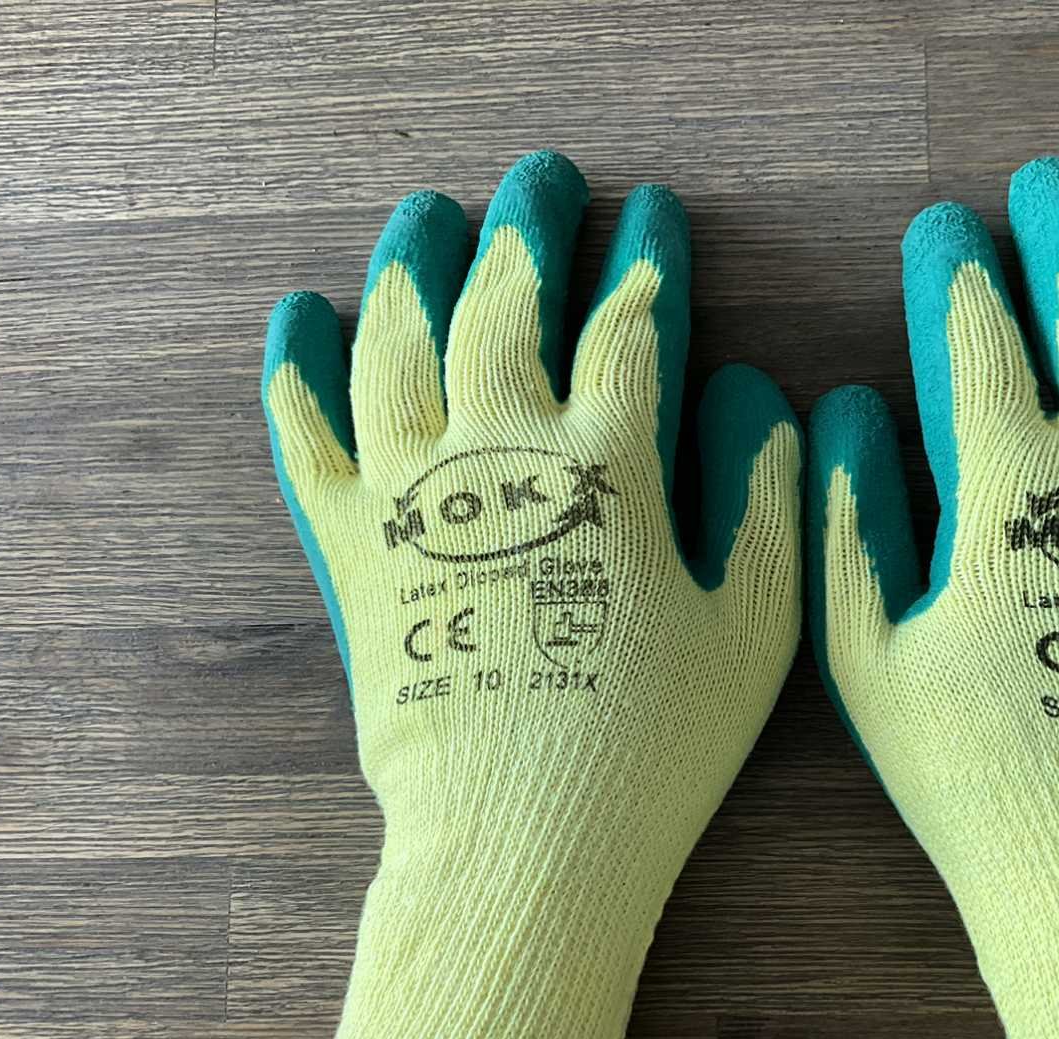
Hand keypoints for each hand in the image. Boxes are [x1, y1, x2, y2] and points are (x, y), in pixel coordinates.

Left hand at [262, 151, 800, 1038]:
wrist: (521, 838)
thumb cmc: (652, 745)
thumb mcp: (751, 630)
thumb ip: (763, 503)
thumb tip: (758, 398)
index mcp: (608, 466)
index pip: (629, 323)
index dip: (646, 259)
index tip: (654, 216)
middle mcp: (501, 452)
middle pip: (505, 302)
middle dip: (527, 227)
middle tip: (540, 180)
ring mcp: (412, 492)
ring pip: (398, 340)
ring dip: (412, 264)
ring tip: (424, 218)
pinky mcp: (348, 547)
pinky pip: (307, 437)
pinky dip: (296, 371)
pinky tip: (295, 320)